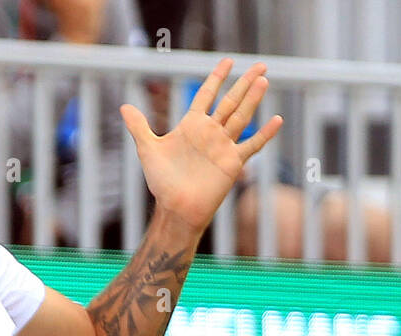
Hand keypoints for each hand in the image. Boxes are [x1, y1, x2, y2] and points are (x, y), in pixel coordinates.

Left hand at [119, 58, 282, 234]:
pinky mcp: (232, 163)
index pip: (207, 95)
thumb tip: (123, 106)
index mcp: (192, 126)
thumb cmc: (162, 182)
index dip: (217, 77)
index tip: (228, 61)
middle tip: (261, 64)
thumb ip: (139, 126)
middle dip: (244, 82)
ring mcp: (223, 146)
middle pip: (230, 101)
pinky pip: (252, 145)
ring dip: (253, 99)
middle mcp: (210, 133)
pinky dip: (264, 134)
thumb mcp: (148, 149)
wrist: (176, 208)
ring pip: (241, 117)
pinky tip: (276, 120)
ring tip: (263, 80)